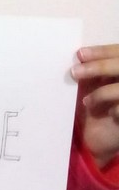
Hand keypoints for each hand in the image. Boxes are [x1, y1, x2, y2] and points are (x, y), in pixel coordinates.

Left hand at [71, 44, 118, 168]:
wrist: (99, 138)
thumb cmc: (95, 106)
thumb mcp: (93, 85)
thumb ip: (92, 71)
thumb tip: (80, 55)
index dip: (102, 52)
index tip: (80, 54)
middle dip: (99, 67)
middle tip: (75, 72)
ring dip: (102, 93)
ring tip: (86, 102)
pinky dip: (116, 110)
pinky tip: (109, 115)